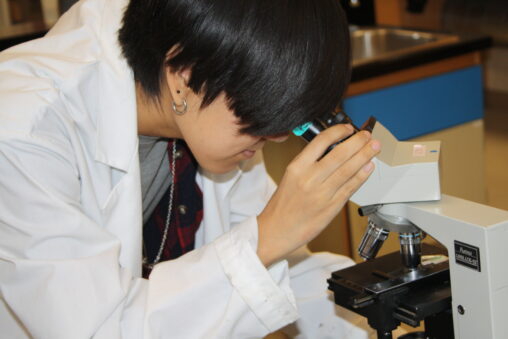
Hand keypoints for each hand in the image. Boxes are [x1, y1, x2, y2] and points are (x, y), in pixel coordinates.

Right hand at [257, 124, 380, 266]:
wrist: (277, 230)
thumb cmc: (283, 205)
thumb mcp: (290, 176)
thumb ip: (309, 163)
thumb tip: (334, 150)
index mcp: (297, 167)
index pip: (321, 141)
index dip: (338, 132)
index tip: (348, 128)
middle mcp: (310, 178)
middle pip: (340, 153)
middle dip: (358, 142)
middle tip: (367, 136)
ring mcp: (322, 193)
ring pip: (349, 169)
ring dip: (365, 156)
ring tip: (373, 148)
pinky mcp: (332, 207)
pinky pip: (351, 187)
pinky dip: (362, 175)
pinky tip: (368, 167)